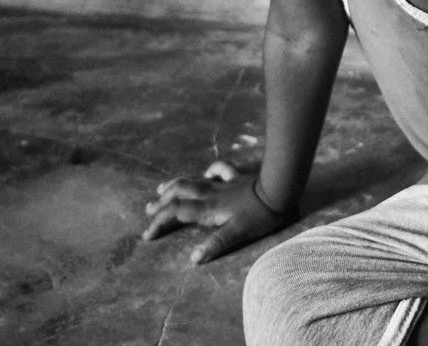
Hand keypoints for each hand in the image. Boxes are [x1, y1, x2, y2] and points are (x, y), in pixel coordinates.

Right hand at [141, 160, 294, 263]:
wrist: (279, 189)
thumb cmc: (260, 215)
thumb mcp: (237, 234)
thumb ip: (216, 245)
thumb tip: (194, 258)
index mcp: (207, 208)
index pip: (176, 213)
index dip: (159, 222)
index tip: (148, 234)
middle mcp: (210, 193)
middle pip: (178, 193)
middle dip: (161, 202)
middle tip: (148, 209)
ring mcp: (223, 183)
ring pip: (192, 180)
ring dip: (175, 185)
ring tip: (161, 188)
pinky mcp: (237, 176)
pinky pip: (218, 170)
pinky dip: (208, 171)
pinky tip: (206, 173)